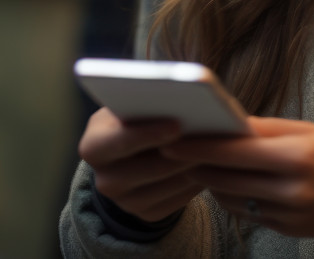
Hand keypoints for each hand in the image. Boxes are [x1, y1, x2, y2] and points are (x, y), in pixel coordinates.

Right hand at [78, 108, 201, 222]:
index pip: (116, 142)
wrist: (128, 155)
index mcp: (93, 147)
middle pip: (150, 168)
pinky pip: (181, 199)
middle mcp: (105, 180)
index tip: (176, 124)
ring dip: (197, 163)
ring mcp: (126, 203)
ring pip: (171, 184)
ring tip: (220, 143)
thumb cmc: (133, 118)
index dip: (146, 133)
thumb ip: (144, 103)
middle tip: (213, 134)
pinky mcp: (149, 215)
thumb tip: (182, 99)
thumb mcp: (128, 106)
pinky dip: (199, 178)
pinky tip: (213, 160)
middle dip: (183, 150)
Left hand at [160, 117, 313, 238]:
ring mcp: (290, 214)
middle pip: (227, 178)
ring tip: (200, 165)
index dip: (200, 148)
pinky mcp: (287, 231)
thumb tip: (224, 123)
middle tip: (174, 152)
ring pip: (231, 199)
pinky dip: (232, 198)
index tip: (172, 142)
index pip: (235, 151)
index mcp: (297, 156)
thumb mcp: (306, 131)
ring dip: (212, 183)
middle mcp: (292, 189)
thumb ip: (264, 129)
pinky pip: (247, 213)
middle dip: (198, 165)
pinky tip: (227, 184)